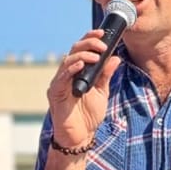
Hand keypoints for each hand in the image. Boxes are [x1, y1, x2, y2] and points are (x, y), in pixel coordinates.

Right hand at [46, 29, 121, 147]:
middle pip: (74, 50)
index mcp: (77, 72)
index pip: (81, 49)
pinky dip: (72, 68)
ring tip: (96, 55)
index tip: (103, 32)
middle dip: (89, 43)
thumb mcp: (101, 92)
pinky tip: (82, 64)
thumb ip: (106, 75)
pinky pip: (62, 77)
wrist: (80, 137)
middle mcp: (66, 74)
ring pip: (67, 60)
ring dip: (83, 54)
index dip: (90, 38)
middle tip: (102, 44)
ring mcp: (59, 83)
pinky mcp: (55, 93)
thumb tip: (115, 57)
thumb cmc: (88, 116)